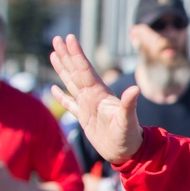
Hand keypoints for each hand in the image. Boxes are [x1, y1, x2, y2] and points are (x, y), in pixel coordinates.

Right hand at [49, 34, 143, 164]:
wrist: (128, 153)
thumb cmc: (129, 137)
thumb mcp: (128, 120)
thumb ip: (129, 104)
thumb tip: (135, 88)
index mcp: (100, 94)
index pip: (85, 70)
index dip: (77, 54)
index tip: (69, 37)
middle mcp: (93, 96)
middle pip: (76, 71)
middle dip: (67, 55)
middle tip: (57, 38)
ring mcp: (88, 106)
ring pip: (71, 83)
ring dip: (62, 69)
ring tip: (54, 54)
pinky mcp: (84, 118)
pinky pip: (69, 104)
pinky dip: (61, 96)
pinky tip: (53, 88)